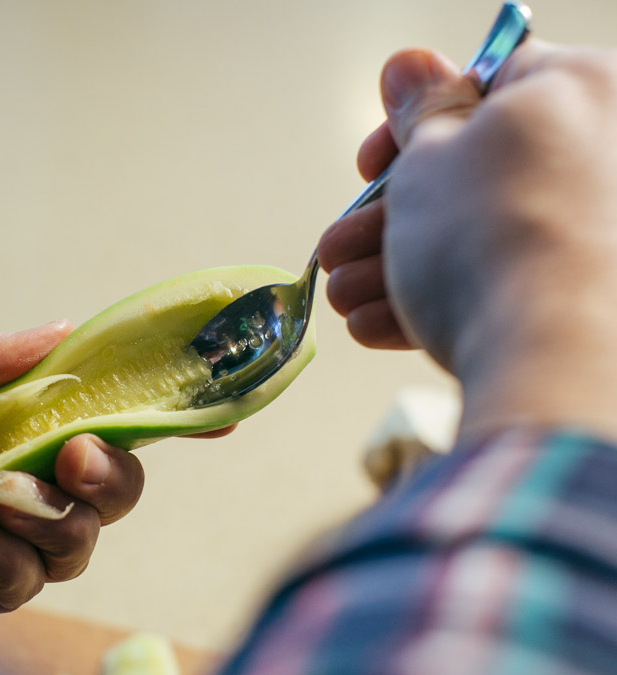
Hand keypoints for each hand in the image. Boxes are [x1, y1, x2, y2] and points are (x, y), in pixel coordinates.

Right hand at [317, 41, 616, 438]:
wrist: (550, 352)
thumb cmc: (492, 234)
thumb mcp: (427, 156)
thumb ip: (418, 111)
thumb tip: (409, 67)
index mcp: (584, 88)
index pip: (489, 86)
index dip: (412, 125)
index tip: (368, 165)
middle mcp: (607, 154)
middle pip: (477, 175)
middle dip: (389, 218)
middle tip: (340, 246)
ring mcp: (601, 231)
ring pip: (484, 238)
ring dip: (396, 268)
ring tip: (344, 296)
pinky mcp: (590, 298)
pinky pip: (507, 286)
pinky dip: (441, 303)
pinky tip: (378, 325)